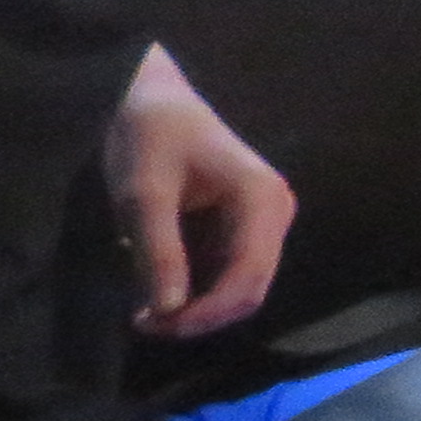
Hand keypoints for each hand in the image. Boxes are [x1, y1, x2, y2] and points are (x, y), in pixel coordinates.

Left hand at [114, 64, 293, 337]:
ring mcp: (264, 218)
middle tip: (145, 322)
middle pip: (250, 288)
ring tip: (147, 309)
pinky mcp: (245, 223)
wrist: (149, 96)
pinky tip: (161, 288)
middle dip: (201, 315)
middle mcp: (274, 212)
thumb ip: (160, 253)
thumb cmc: (149, 137)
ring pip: (241, 284)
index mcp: (261, 199)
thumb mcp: (145, 195)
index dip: (205, 313)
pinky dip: (198, 289)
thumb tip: (168, 312)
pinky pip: (230, 270)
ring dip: (199, 306)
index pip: (247, 278)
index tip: (155, 325)